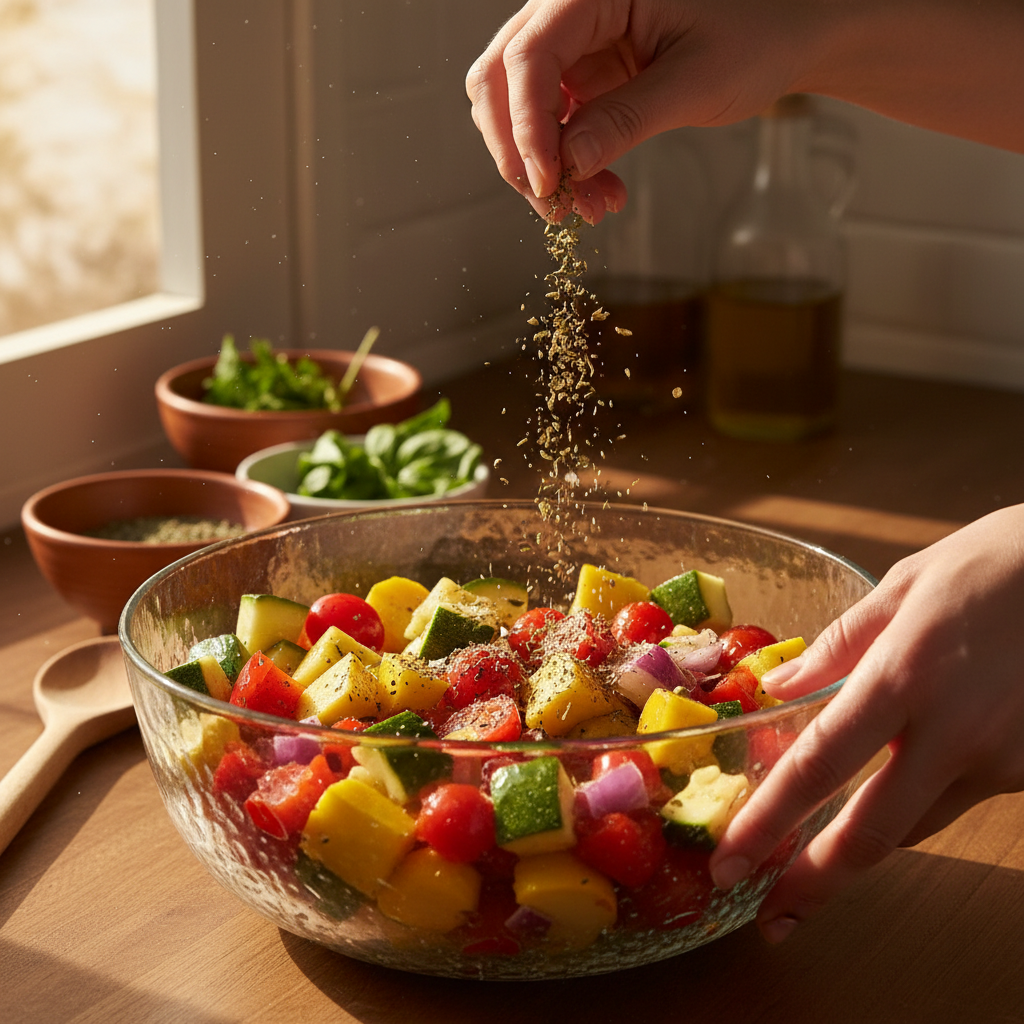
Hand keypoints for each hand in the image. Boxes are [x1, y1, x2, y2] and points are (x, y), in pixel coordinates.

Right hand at [465, 0, 816, 222]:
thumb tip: (569, 163)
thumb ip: (627, 119)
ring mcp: (574, 42)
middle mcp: (571, 7)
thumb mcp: (696, 81)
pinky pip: (553, 124)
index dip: (527, 128)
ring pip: (517, 107)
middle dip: (519, 151)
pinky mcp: (584, 73)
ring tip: (590, 207)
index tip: (550, 185)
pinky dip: (568, 164)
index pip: (528, 57)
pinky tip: (600, 191)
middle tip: (555, 206)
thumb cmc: (760, 33)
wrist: (790, 32)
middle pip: (500, 79)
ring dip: (542, 166)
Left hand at [709, 503, 1023, 942]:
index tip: (732, 858)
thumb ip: (840, 644)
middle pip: (875, 832)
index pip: (823, 764)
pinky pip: (959, 797)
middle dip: (815, 881)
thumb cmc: (1002, 563)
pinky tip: (891, 791)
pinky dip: (916, 803)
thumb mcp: (908, 583)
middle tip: (769, 917)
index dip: (772, 820)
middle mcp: (956, 734)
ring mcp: (1004, 761)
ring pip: (918, 825)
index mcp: (907, 677)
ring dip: (863, 852)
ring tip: (814, 867)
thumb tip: (780, 688)